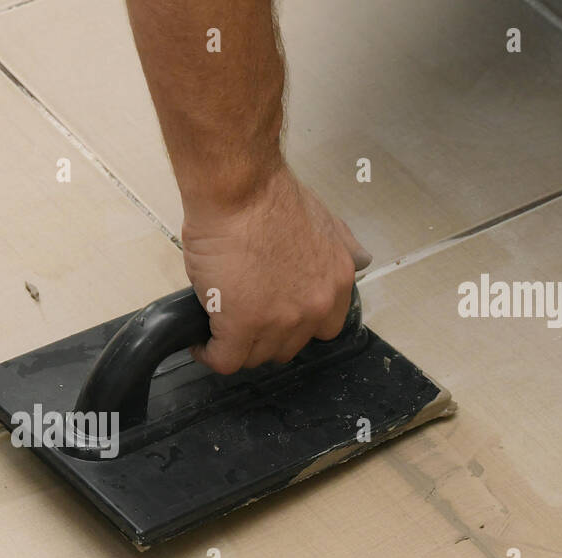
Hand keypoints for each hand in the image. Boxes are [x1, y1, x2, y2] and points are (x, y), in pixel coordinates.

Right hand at [180, 165, 371, 373]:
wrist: (238, 191)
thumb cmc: (270, 197)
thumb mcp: (327, 222)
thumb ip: (342, 249)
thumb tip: (360, 260)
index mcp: (336, 284)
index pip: (323, 330)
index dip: (295, 325)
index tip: (275, 316)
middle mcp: (314, 307)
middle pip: (286, 348)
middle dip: (264, 337)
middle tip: (241, 317)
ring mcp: (279, 321)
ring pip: (254, 358)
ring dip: (235, 346)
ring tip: (217, 327)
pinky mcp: (241, 326)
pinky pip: (224, 360)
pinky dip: (209, 354)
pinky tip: (201, 341)